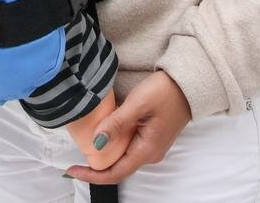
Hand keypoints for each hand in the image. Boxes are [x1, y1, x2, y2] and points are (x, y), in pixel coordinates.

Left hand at [64, 71, 190, 183]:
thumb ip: (117, 123)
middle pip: (118, 167)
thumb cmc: (165, 92)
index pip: (115, 173)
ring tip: (85, 143)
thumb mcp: (138, 104)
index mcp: (147, 150)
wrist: (187, 84)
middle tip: (74, 157)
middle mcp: (149, 153)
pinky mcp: (151, 136)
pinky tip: (104, 132)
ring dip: (104, 153)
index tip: (72, 170)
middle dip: (95, 165)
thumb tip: (97, 142)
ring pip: (123, 156)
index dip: (92, 175)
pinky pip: (129, 146)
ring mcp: (151, 145)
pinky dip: (114, 143)